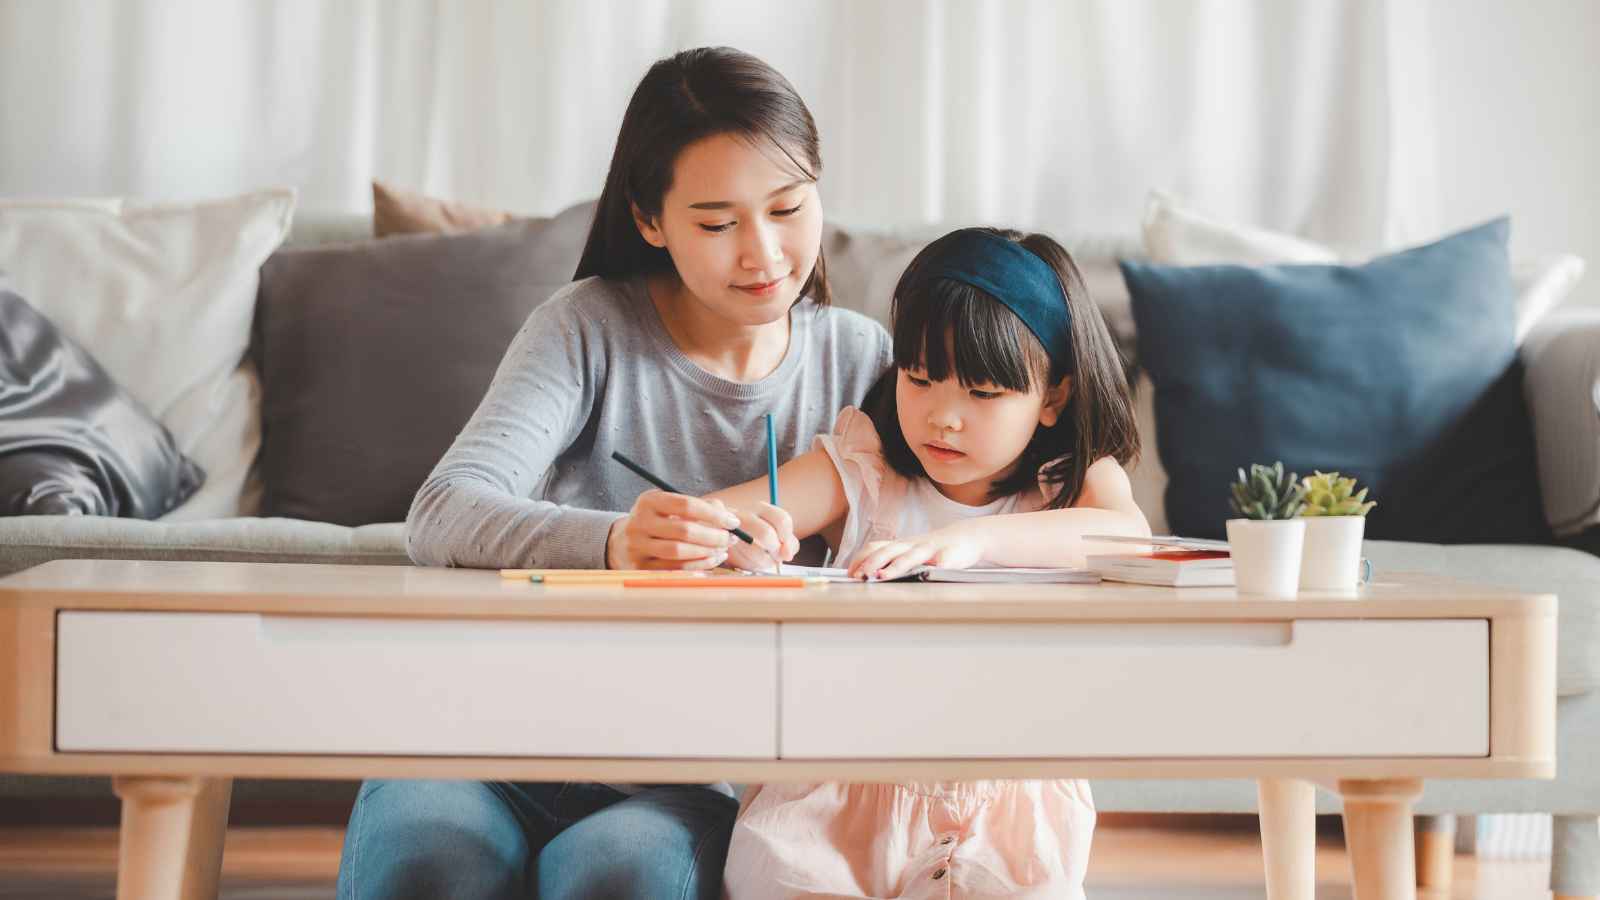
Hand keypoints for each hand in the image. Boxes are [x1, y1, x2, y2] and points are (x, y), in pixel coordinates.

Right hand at [606, 490, 742, 569]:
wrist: (622, 542)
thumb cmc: (658, 521)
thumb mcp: (670, 507)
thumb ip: (699, 507)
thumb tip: (727, 517)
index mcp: (649, 501)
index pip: (686, 505)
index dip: (713, 514)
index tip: (733, 522)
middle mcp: (639, 522)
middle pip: (684, 530)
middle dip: (713, 536)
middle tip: (731, 539)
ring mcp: (637, 547)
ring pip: (679, 552)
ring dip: (707, 553)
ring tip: (723, 550)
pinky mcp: (639, 567)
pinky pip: (674, 569)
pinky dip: (697, 566)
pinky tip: (711, 561)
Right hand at [723, 502, 799, 572]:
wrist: (726, 535)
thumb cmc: (758, 535)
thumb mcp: (776, 533)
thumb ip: (788, 543)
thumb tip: (787, 554)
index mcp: (761, 508)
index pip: (782, 519)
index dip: (787, 538)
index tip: (787, 549)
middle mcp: (744, 514)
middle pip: (766, 533)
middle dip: (775, 550)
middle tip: (777, 557)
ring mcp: (730, 529)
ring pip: (752, 550)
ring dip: (764, 561)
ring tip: (765, 561)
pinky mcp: (722, 545)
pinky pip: (740, 559)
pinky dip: (750, 565)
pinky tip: (750, 560)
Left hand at [847, 526, 985, 580]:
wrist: (967, 537)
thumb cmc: (934, 549)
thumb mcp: (909, 552)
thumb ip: (891, 559)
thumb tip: (864, 573)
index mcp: (901, 545)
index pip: (875, 548)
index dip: (861, 559)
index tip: (851, 573)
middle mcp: (913, 545)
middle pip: (889, 551)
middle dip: (872, 564)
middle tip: (861, 576)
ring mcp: (931, 549)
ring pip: (912, 556)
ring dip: (896, 566)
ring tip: (883, 576)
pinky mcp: (951, 555)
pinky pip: (944, 561)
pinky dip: (938, 566)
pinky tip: (933, 572)